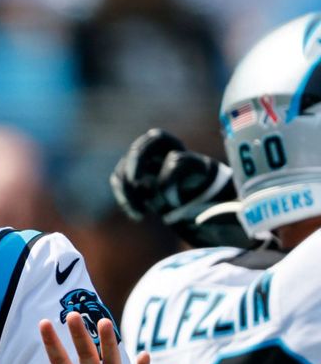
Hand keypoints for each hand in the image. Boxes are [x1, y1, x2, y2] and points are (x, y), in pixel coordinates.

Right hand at [110, 128, 250, 248]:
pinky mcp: (150, 185)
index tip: (175, 209)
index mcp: (205, 167)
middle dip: (137, 158)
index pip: (178, 161)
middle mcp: (184, 161)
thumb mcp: (241, 216)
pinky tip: (139, 215)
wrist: (229, 224)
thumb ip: (238, 210)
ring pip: (133, 159)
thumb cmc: (237, 221)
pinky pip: (126, 178)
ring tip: (139, 212)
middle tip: (135, 182)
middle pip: (154, 139)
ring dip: (125, 183)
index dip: (169, 183)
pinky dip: (124, 194)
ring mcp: (164, 171)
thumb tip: (238, 210)